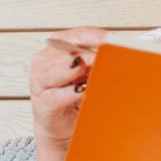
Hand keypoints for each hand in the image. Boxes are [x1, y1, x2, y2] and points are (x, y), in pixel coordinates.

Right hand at [29, 27, 106, 148]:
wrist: (62, 125)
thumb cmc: (75, 95)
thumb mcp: (89, 74)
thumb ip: (98, 62)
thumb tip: (120, 54)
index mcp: (57, 47)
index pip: (77, 35)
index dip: (96, 36)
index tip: (114, 40)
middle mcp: (45, 61)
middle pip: (66, 49)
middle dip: (87, 51)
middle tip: (105, 51)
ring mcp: (41, 82)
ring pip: (55, 71)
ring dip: (75, 68)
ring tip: (92, 64)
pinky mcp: (42, 102)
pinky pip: (55, 96)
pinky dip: (70, 93)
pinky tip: (83, 90)